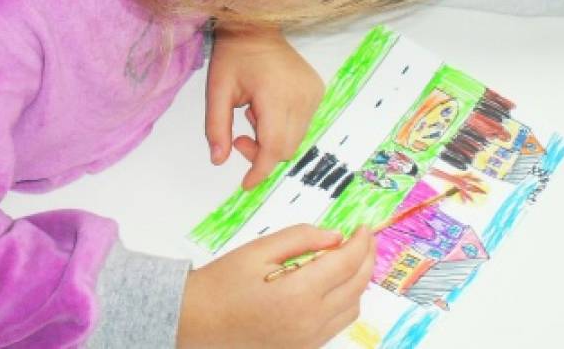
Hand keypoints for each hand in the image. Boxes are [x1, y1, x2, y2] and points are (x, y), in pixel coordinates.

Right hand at [177, 225, 373, 347]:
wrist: (197, 320)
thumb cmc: (222, 283)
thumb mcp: (258, 249)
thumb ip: (300, 238)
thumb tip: (334, 236)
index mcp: (298, 294)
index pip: (346, 263)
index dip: (360, 242)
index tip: (363, 227)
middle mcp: (310, 321)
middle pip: (356, 286)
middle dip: (366, 259)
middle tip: (365, 239)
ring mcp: (308, 340)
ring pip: (352, 308)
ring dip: (358, 282)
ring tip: (351, 259)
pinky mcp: (303, 348)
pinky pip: (336, 324)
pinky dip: (344, 301)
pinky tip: (334, 284)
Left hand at [205, 24, 323, 189]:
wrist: (256, 27)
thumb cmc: (233, 56)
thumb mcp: (216, 91)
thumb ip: (216, 127)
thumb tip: (219, 160)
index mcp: (276, 94)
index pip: (274, 146)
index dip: (260, 169)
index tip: (246, 184)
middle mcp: (302, 96)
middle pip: (287, 147)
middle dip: (262, 153)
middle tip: (239, 135)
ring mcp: (314, 93)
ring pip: (296, 139)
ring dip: (273, 139)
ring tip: (254, 114)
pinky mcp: (318, 91)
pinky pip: (303, 124)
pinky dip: (284, 127)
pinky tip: (268, 108)